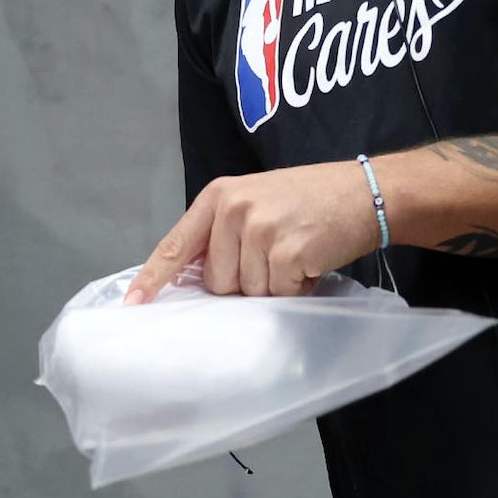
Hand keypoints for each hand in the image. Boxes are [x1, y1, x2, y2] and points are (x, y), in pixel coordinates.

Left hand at [126, 160, 380, 302]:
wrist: (365, 192)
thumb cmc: (310, 200)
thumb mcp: (256, 200)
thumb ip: (223, 232)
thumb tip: (198, 279)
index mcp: (219, 195)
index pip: (177, 244)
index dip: (153, 278)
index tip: (133, 305)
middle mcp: (234, 209)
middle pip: (217, 282)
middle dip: (245, 282)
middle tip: (276, 255)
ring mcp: (260, 229)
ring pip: (249, 292)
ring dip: (275, 286)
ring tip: (297, 254)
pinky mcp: (287, 252)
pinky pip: (280, 294)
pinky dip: (298, 288)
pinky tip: (312, 261)